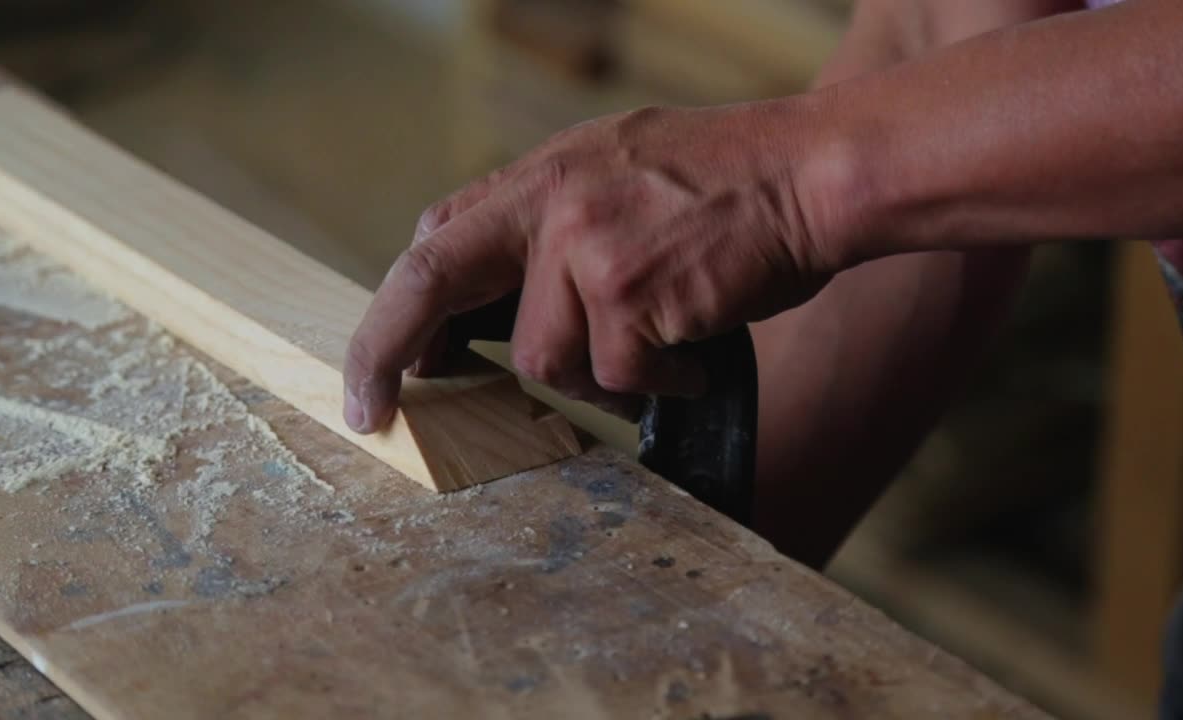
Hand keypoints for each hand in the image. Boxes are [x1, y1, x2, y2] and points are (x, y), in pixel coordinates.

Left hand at [343, 96, 852, 432]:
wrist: (813, 172)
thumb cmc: (730, 183)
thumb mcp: (620, 168)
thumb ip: (555, 221)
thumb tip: (505, 296)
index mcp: (544, 175)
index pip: (439, 238)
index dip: (402, 307)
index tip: (385, 364)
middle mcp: (552, 204)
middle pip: (433, 282)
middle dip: (387, 352)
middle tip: (370, 410)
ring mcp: (586, 247)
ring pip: (547, 360)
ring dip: (602, 374)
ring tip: (661, 345)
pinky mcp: (630, 293)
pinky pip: (621, 374)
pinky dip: (661, 380)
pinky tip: (694, 347)